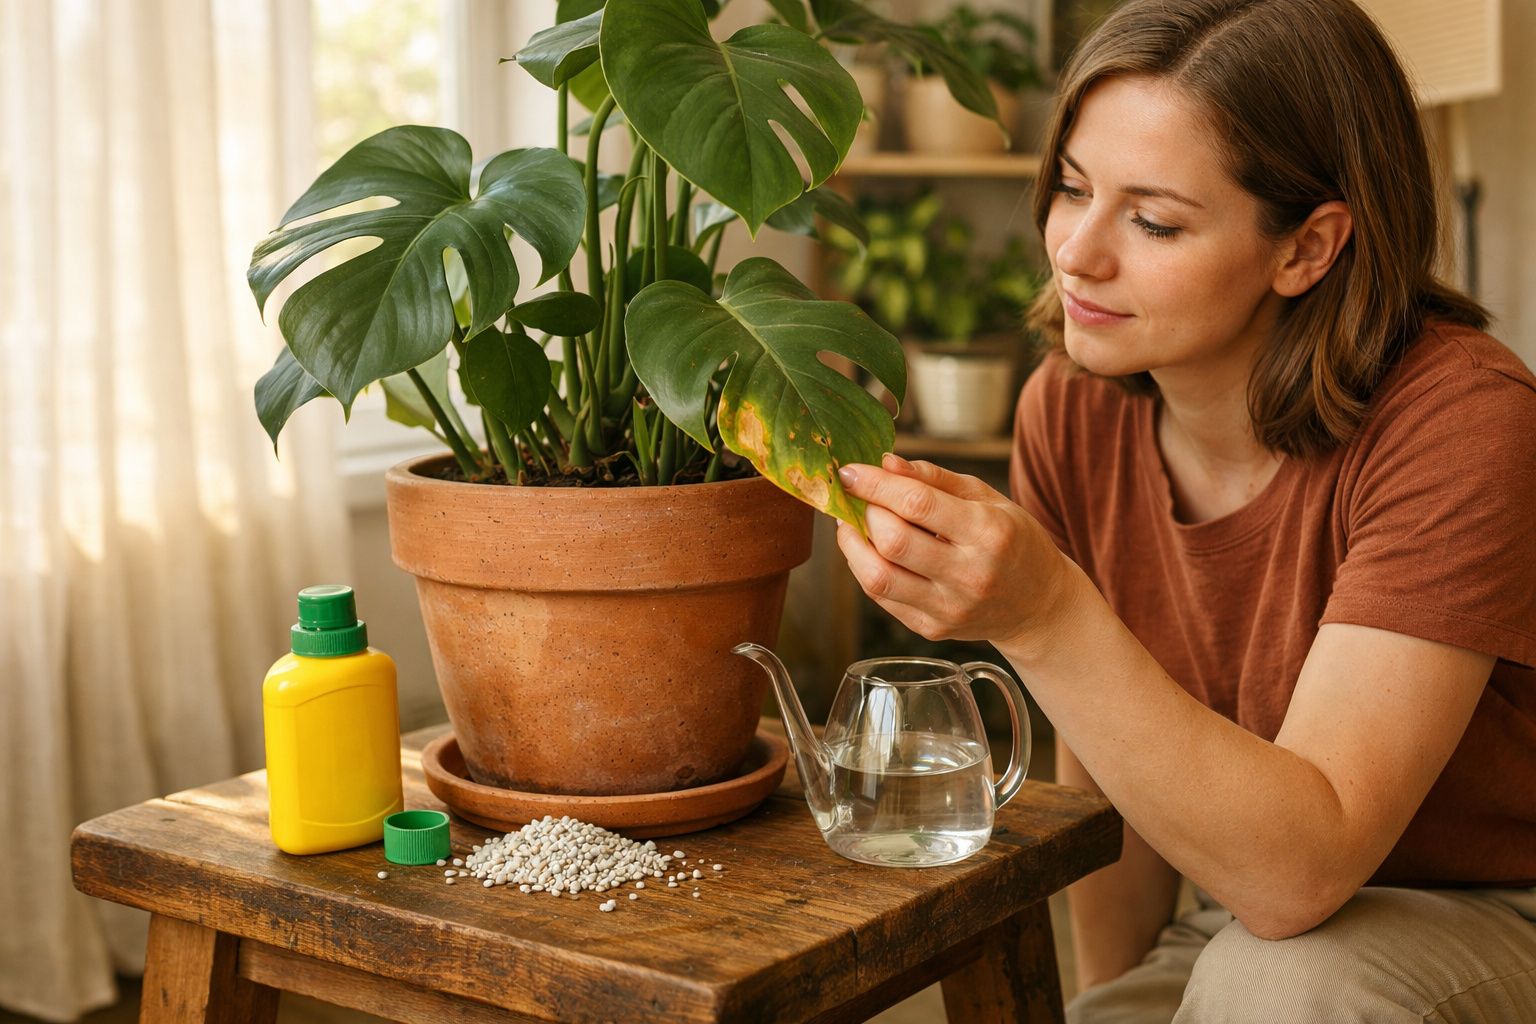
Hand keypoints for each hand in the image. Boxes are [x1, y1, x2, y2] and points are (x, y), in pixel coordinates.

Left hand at [835, 453, 1075, 653]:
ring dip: (853, 545)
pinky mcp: (932, 629)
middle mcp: (969, 575)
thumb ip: (933, 478)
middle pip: (893, 542)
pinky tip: (868, 550)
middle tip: (858, 498)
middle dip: (865, 512)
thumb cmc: (1012, 541)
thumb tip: (885, 463)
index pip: (918, 504)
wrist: (1038, 605)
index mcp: (988, 532)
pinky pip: (882, 598)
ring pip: (878, 578)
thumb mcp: (987, 498)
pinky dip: (864, 569)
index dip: (875, 485)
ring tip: (853, 523)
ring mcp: (949, 608)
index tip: (850, 471)